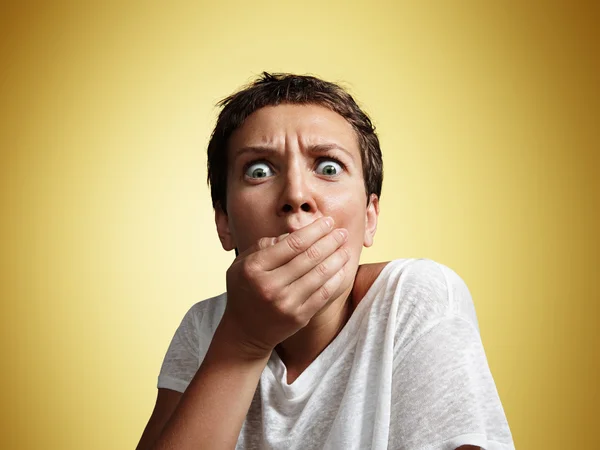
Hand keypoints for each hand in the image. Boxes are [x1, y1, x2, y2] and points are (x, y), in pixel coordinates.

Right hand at [218, 216, 349, 358]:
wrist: (244, 330)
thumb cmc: (245, 289)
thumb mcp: (243, 263)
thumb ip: (266, 245)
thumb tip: (296, 232)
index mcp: (255, 267)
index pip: (293, 243)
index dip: (315, 230)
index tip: (328, 222)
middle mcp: (269, 285)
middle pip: (309, 257)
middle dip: (330, 241)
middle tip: (342, 232)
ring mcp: (285, 303)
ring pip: (320, 274)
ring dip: (337, 258)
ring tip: (345, 248)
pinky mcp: (298, 317)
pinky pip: (324, 294)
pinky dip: (336, 279)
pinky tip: (343, 269)